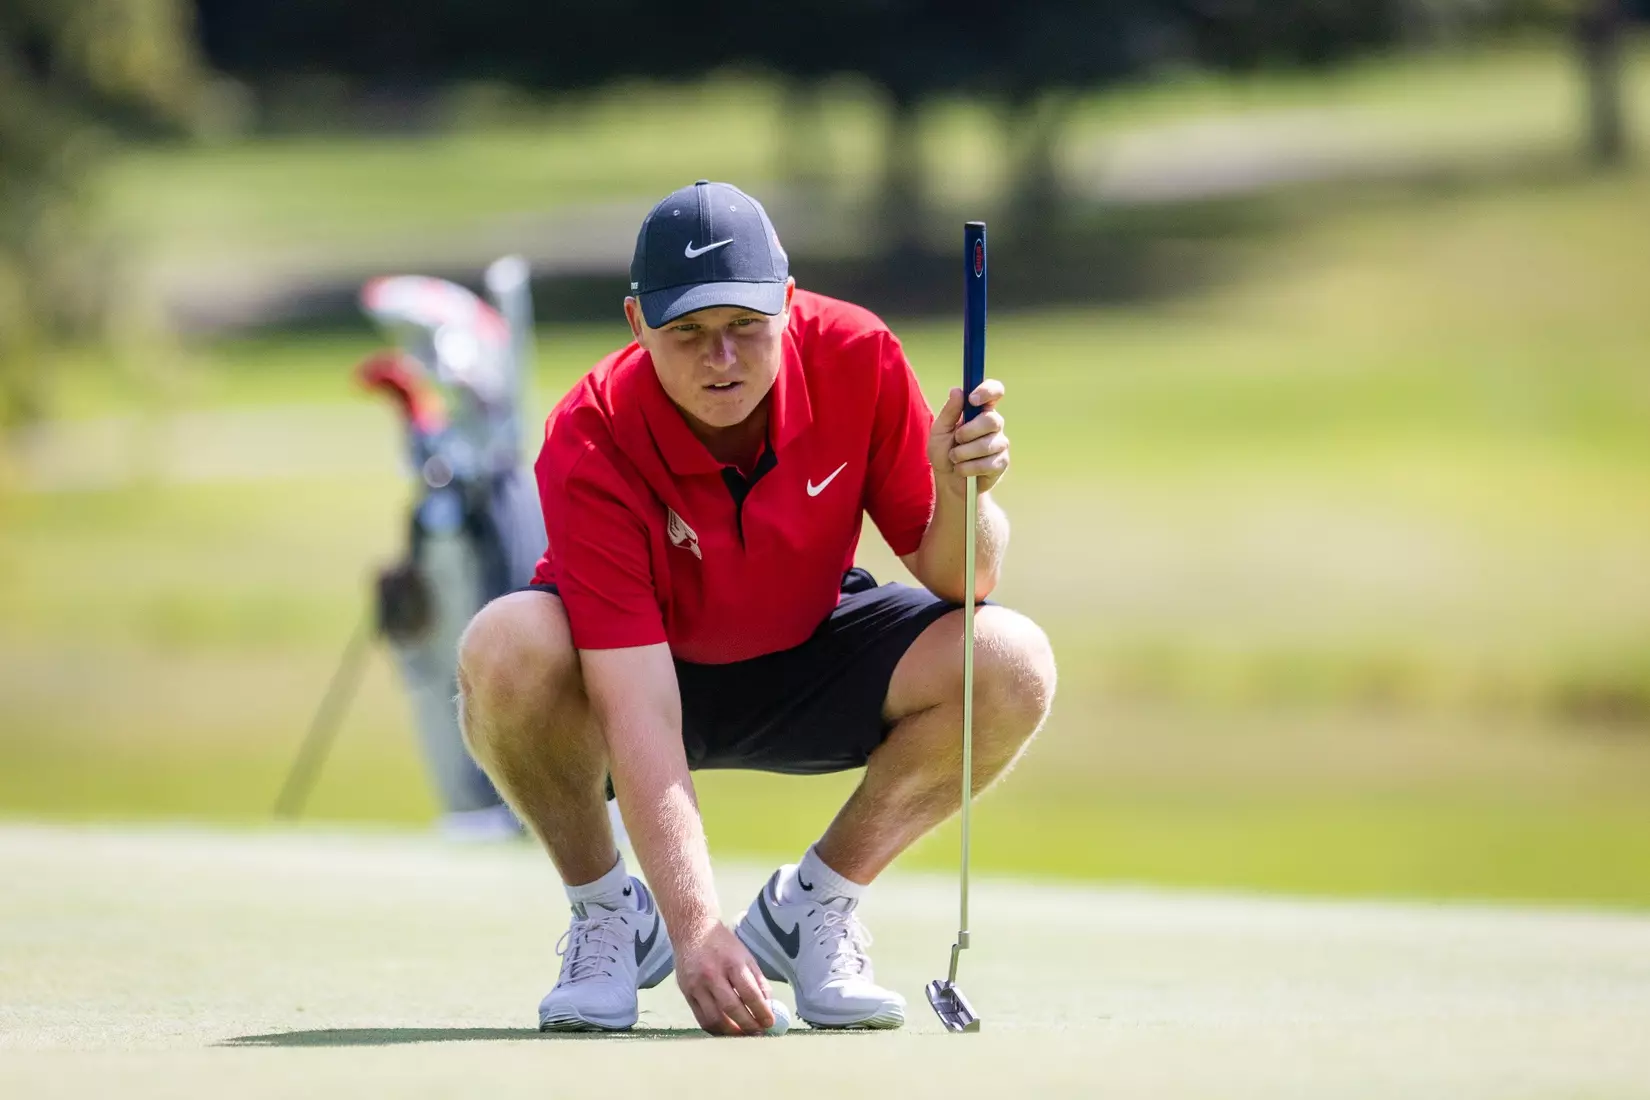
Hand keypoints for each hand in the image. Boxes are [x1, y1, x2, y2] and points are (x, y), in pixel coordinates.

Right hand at [673, 921, 774, 1035]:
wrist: (692, 930)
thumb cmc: (723, 945)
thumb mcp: (746, 957)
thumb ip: (758, 982)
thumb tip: (768, 1007)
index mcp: (732, 963)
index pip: (749, 993)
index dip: (761, 1012)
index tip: (769, 1023)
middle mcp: (712, 974)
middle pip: (731, 1008)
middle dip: (747, 1025)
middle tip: (758, 1033)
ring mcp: (696, 985)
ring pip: (714, 1018)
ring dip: (730, 1032)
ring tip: (742, 1036)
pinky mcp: (685, 993)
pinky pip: (700, 1018)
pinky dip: (715, 1029)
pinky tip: (725, 1031)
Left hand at [928, 380, 1008, 494]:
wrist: (948, 482)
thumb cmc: (943, 452)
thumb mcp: (939, 431)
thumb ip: (949, 412)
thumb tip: (957, 390)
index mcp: (979, 410)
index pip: (994, 391)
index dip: (987, 391)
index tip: (972, 400)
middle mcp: (994, 424)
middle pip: (992, 420)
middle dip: (968, 432)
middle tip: (956, 440)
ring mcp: (1000, 443)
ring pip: (987, 444)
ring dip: (963, 454)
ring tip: (955, 458)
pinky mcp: (1002, 462)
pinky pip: (987, 463)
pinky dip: (968, 468)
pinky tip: (962, 470)